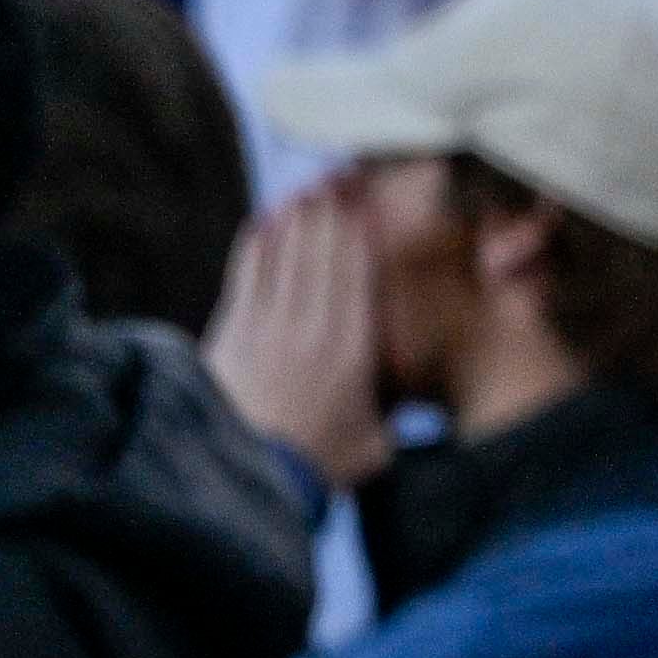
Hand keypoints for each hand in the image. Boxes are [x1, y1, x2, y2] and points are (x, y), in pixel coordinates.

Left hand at [208, 195, 386, 487]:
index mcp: (353, 346)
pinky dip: (257, 244)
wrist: (245, 484)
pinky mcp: (231, 335)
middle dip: (335, 207)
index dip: (365, 226)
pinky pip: (247, 275)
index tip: (373, 194)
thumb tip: (425, 401)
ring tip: (310, 185)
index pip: (360, 269)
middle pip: (324, 249)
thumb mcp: (376, 444)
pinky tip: (265, 220)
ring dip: (299, 216)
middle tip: (344, 173)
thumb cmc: (317, 467)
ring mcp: (267, 327)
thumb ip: (396, 413)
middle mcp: (313, 326)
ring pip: (287, 254)